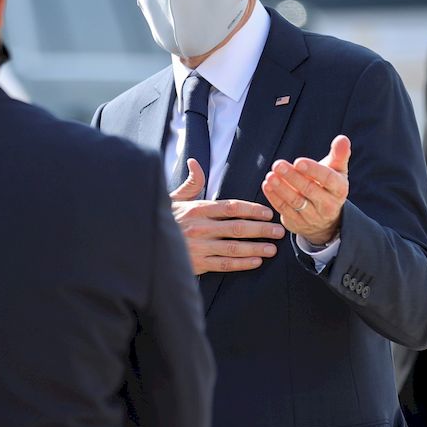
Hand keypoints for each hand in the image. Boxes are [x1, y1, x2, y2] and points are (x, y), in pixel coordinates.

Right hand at [170, 158, 283, 274]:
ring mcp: (199, 247)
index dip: (252, 209)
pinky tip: (256, 262)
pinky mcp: (198, 264)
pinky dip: (242, 264)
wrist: (146, 244)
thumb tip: (195, 162)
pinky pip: (224, 264)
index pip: (231, 207)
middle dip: (261, 229)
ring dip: (256, 248)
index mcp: (197, 209)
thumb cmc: (164, 220)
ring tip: (273, 248)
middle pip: (238, 227)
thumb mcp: (174, 199)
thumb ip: (191, 183)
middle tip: (279, 230)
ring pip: (234, 248)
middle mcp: (200, 227)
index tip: (268, 212)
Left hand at [261, 135, 349, 245]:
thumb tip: (343, 139)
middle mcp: (328, 205)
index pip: (328, 179)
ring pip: (295, 202)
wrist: (325, 219)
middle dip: (292, 177)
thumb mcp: (337, 171)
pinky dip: (274, 198)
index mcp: (339, 189)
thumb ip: (339, 155)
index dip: (313, 170)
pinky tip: (267, 185)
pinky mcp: (298, 223)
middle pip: (309, 190)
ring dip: (281, 188)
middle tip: (277, 164)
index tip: (298, 161)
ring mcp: (312, 217)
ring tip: (270, 175)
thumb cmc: (329, 186)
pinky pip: (285, 210)